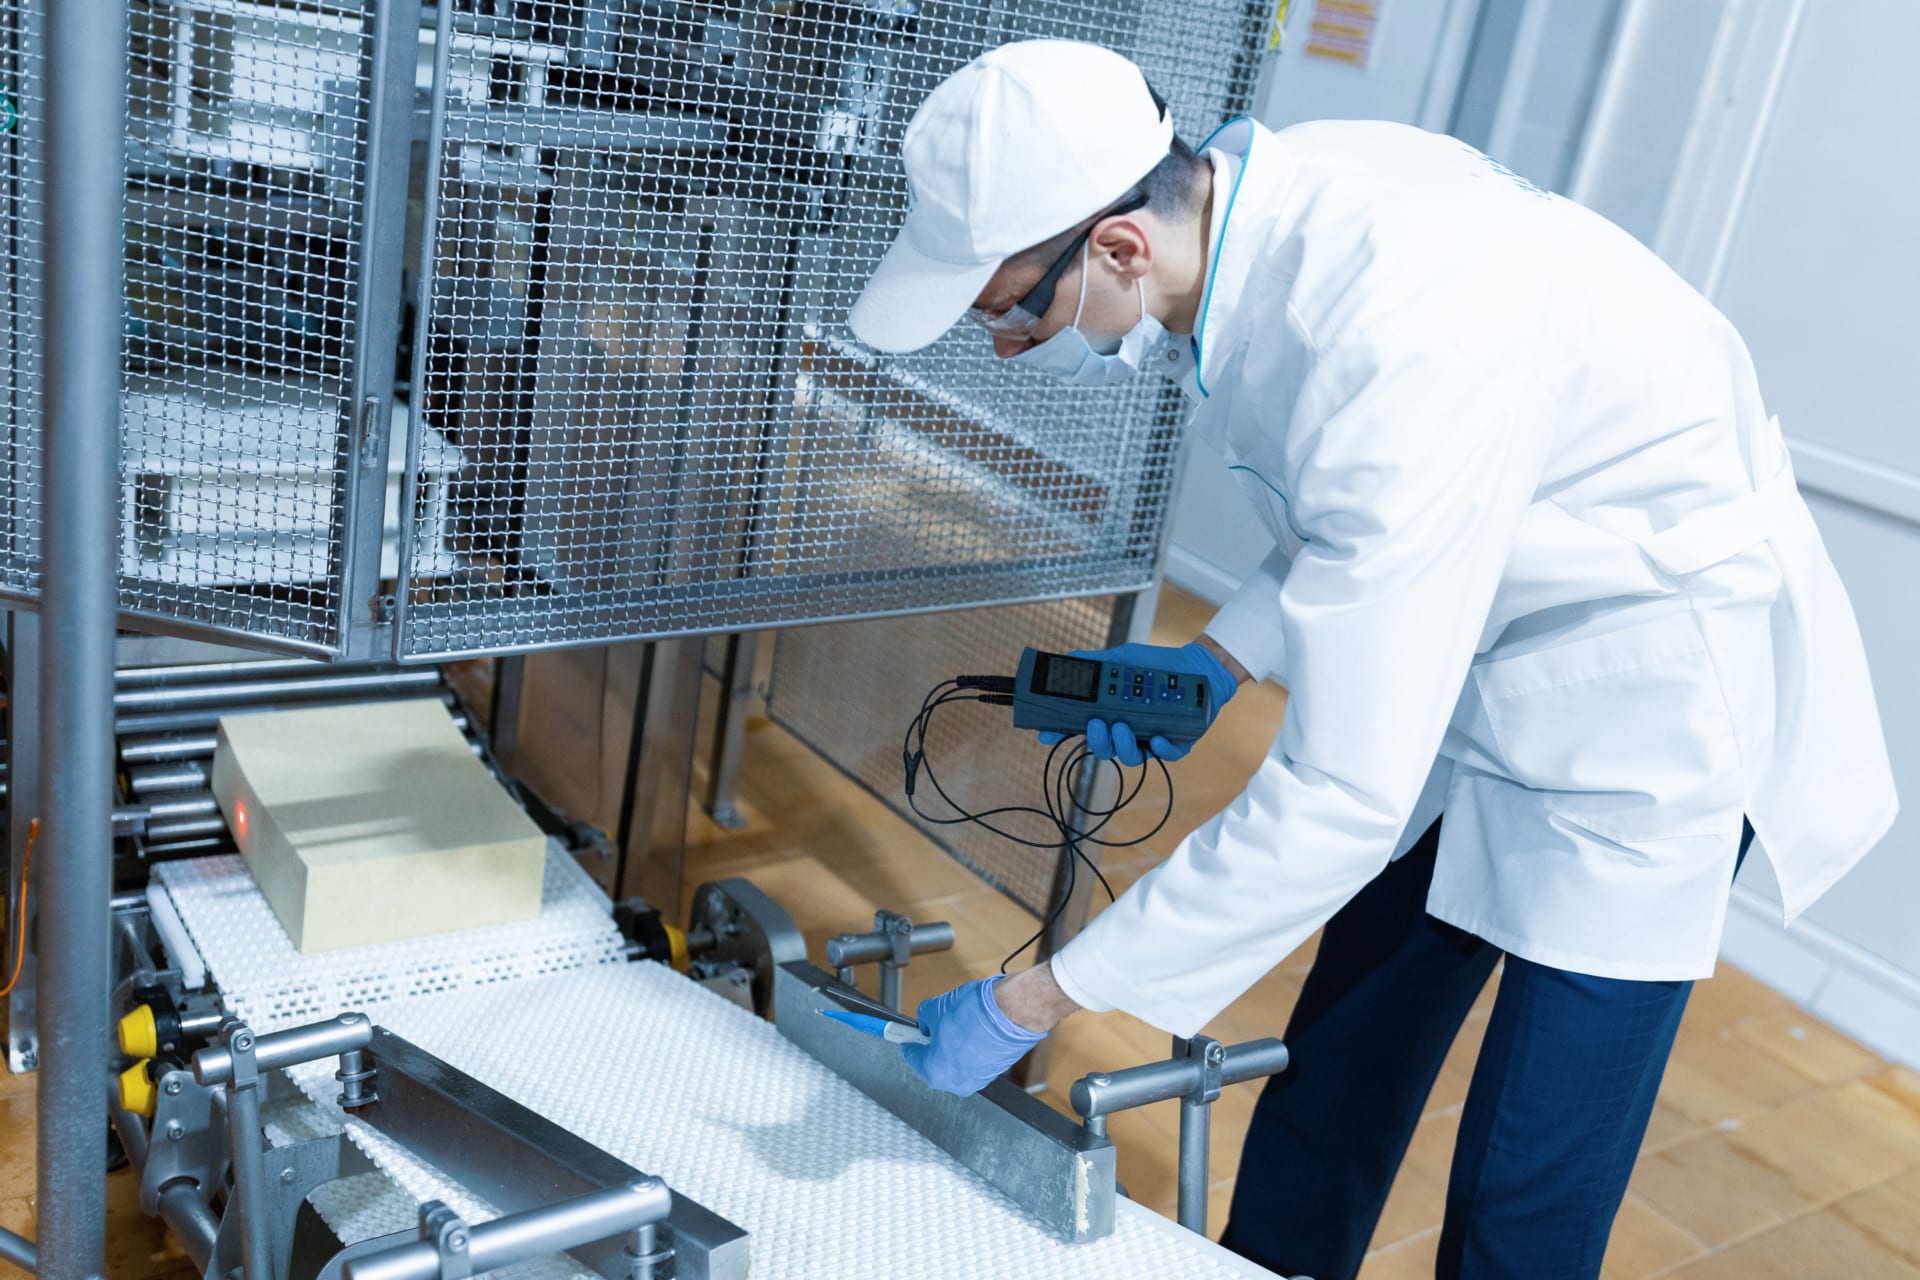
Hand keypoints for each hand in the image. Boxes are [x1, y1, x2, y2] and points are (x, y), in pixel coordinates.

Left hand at [899, 976, 1046, 1095]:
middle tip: (936, 1024)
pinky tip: (975, 1030)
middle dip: (933, 1045)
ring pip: (955, 1063)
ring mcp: (978, 1080)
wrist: (1014, 1011)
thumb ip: (924, 1019)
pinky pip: (974, 1062)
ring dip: (953, 1047)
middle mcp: (955, 1083)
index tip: (906, 1034)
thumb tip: (925, 1023)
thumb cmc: (976, 1012)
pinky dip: (971, 1049)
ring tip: (960, 1024)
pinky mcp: (995, 1072)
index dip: (909, 1040)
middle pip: (934, 1064)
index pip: (912, 1057)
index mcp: (935, 1071)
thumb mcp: (936, 1008)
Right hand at [1037, 640, 1239, 765]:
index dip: (1061, 733)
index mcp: (1111, 714)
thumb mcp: (1123, 659)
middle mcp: (1127, 731)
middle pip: (1103, 749)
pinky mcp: (1176, 745)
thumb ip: (1097, 662)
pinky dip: (1160, 749)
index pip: (1081, 728)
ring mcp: (1150, 741)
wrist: (1196, 667)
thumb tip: (1068, 659)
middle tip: (1097, 724)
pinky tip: (1157, 738)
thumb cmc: (1157, 666)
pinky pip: (1165, 756)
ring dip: (1123, 745)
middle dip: (1097, 740)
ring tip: (1123, 726)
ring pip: (1131, 758)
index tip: (1047, 734)